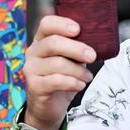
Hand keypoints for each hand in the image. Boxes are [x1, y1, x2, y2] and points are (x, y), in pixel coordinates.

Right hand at [23, 15, 95, 129]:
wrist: (50, 105)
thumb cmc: (62, 77)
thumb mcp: (72, 59)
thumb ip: (77, 48)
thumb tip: (98, 38)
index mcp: (42, 40)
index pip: (46, 23)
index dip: (62, 24)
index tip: (78, 29)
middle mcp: (33, 52)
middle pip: (53, 43)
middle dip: (76, 49)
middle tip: (92, 56)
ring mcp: (31, 69)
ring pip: (58, 63)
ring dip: (78, 70)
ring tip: (87, 77)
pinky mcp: (34, 86)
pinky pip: (56, 81)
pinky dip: (72, 82)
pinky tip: (80, 85)